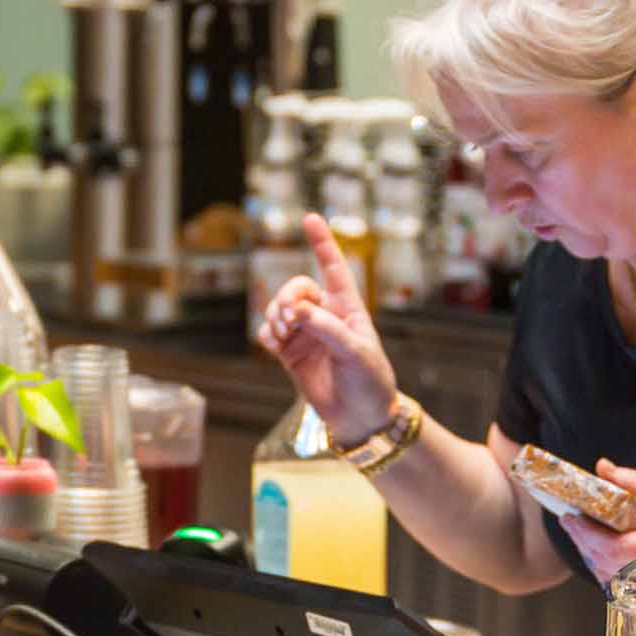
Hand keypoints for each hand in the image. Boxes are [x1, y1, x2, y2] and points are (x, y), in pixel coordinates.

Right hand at [253, 213, 398, 440]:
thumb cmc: (369, 381)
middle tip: (290, 318)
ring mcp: (306, 333)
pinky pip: (268, 333)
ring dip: (274, 315)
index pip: (334, 268)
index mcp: (348, 308)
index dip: (322, 243)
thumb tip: (298, 310)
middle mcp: (325, 315)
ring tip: (281, 334)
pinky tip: (273, 344)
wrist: (360, 417)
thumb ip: (327, 329)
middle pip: (296, 287)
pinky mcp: (291, 353)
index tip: (310, 218)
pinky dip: (266, 334)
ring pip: (279, 308)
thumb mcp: (356, 353)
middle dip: (287, 296)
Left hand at [554, 459, 635, 581]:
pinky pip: (617, 583)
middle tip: (570, 517)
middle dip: (583, 539)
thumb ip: (635, 482)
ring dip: (592, 552)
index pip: (610, 546)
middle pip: (602, 562)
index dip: (585, 532)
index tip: (569, 515)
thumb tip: (602, 468)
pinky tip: (603, 547)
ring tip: (584, 529)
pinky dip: (604, 565)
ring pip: (606, 575)